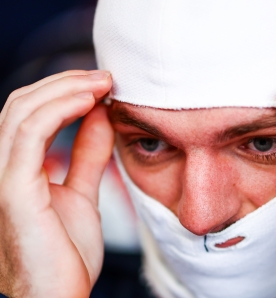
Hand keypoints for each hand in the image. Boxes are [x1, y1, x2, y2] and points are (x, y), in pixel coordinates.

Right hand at [0, 70, 112, 296]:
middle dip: (65, 83)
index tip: (103, 83)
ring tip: (103, 83)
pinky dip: (59, 111)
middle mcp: (1, 169)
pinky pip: (30, 136)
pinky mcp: (12, 192)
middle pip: (22, 104)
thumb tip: (100, 116)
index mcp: (15, 169)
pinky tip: (89, 102)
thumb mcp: (82, 194)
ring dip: (65, 89)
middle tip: (106, 76)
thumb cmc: (65, 254)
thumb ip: (87, 156)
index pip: (28, 113)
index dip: (62, 90)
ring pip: (22, 112)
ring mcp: (2, 179)